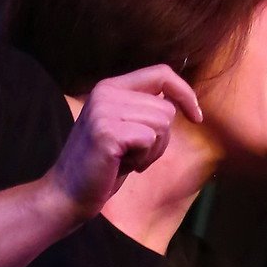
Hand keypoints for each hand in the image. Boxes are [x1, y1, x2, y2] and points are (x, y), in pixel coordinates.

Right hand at [44, 65, 201, 225]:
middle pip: (166, 108)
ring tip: (129, 160)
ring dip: (153, 151)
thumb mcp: (126, 130)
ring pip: (162, 124)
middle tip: (137, 155)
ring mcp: (104, 111)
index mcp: (110, 87)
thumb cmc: (103, 166)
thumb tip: (178, 101)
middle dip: (162, 139)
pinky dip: (144, 158)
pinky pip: (150, 140)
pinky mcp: (107, 132)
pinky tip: (124, 165)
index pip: (161, 73)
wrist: (69, 193)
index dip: (184, 93)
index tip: (196, 116)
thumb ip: (145, 111)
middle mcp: (106, 93)